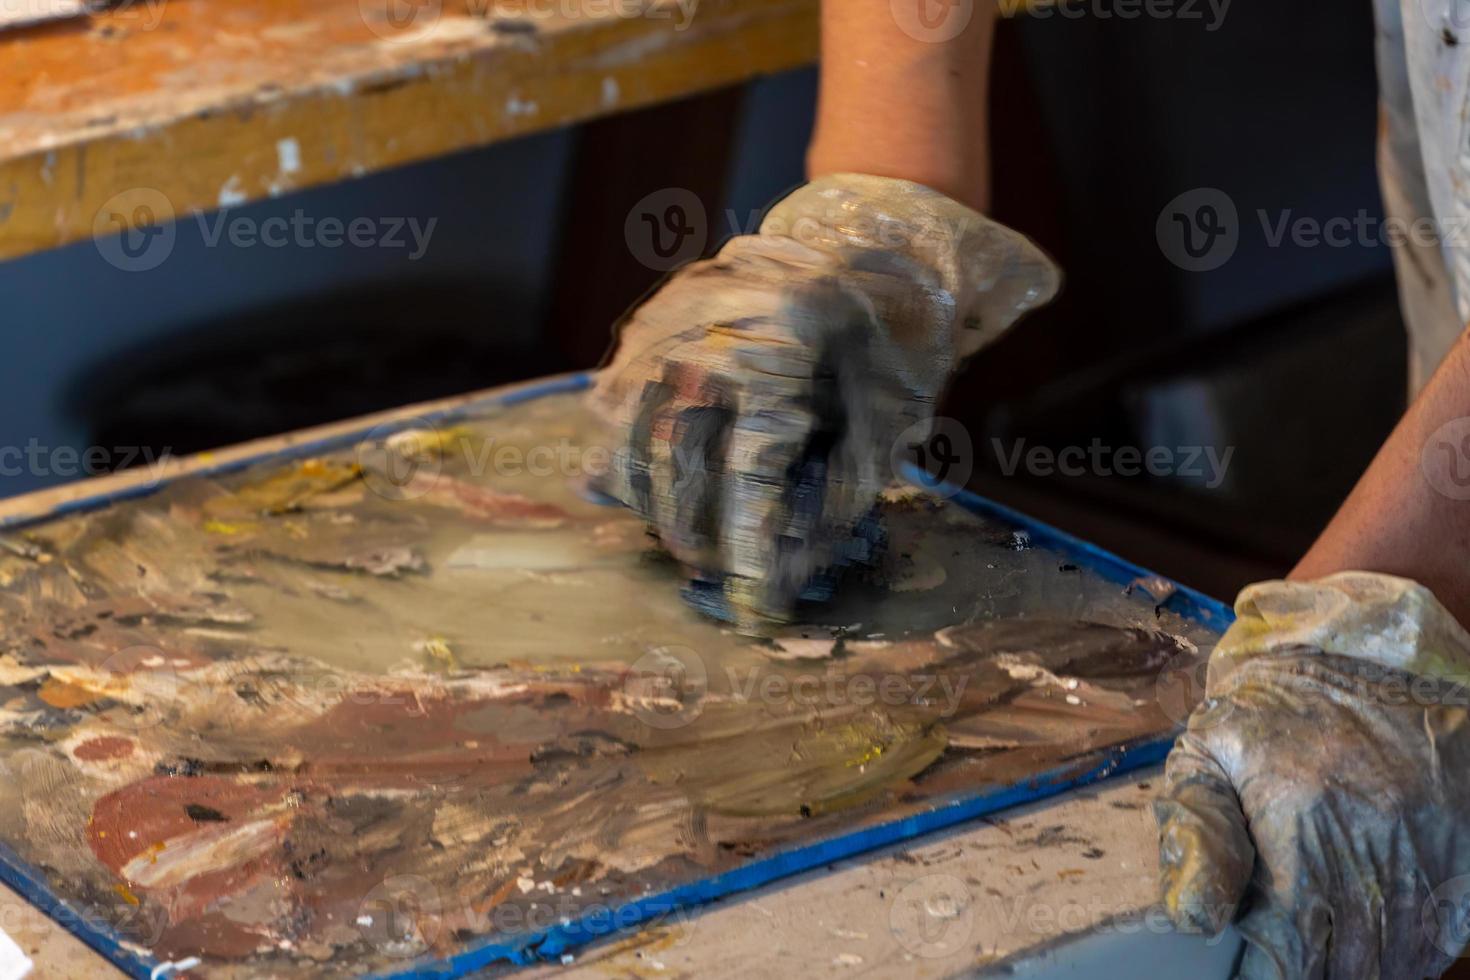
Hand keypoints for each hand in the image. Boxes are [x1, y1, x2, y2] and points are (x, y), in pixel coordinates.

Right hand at [589, 173, 1058, 625]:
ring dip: (656, 505)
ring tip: (693, 535)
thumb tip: (773, 578)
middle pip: (674, 462)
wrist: (862, 242)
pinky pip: (615, 409)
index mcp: (784, 348)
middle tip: (719, 571)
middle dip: (695, 534)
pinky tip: (659, 489)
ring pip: (631, 440)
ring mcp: (666, 320)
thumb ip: (829, 505)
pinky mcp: (645, 324)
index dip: (748, 550)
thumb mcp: (882, 430)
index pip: (746, 475)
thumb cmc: (889, 346)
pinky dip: (632, 460)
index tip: (754, 605)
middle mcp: (709, 328)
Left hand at [1155, 572, 1469, 977]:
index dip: (1263, 972)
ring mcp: (1434, 852)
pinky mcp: (1468, 854)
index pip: (1288, 953)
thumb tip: (1191, 918)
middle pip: (1345, 964)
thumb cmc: (1272, 703)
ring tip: (1313, 948)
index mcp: (1303, 821)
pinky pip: (1441, 935)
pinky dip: (1404, 948)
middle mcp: (1378, 843)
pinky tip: (1366, 934)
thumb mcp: (1208, 749)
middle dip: (1305, 969)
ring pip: (1397, 957)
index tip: (1245, 966)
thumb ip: (1196, 834)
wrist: (1367, 647)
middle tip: (1273, 959)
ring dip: (1355, 964)